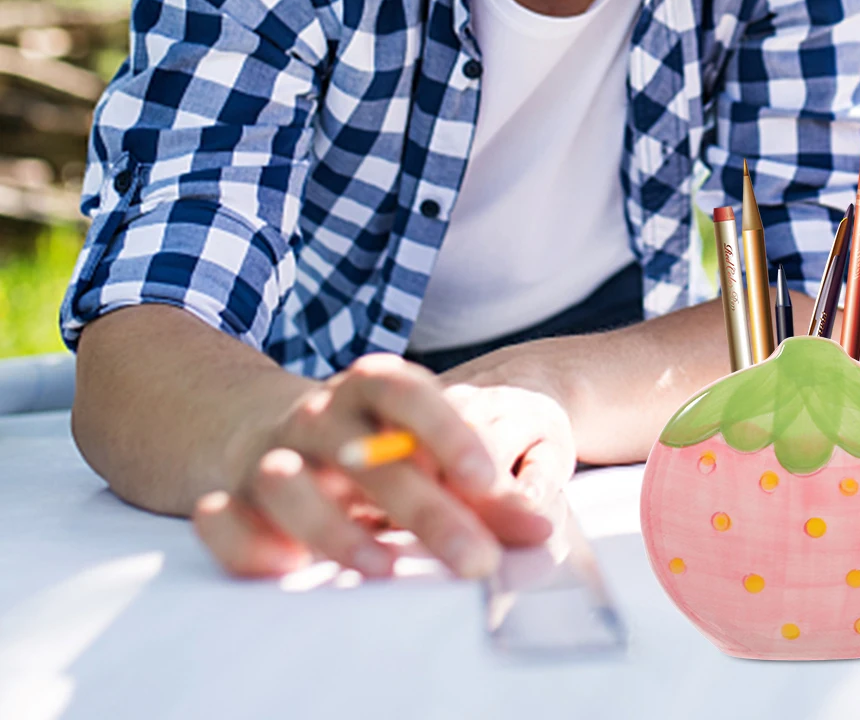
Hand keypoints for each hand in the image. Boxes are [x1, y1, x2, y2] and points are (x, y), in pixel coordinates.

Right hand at [191, 353, 573, 579]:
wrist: (262, 425)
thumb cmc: (367, 442)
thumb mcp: (423, 449)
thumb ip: (481, 490)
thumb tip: (539, 530)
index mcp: (372, 388)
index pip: (412, 396)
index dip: (448, 432)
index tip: (488, 479)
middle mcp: (321, 415)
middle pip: (371, 457)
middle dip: (425, 510)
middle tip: (476, 559)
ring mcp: (272, 454)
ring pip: (291, 483)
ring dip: (335, 526)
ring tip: (381, 566)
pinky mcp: (230, 497)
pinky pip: (224, 520)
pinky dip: (246, 542)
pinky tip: (284, 566)